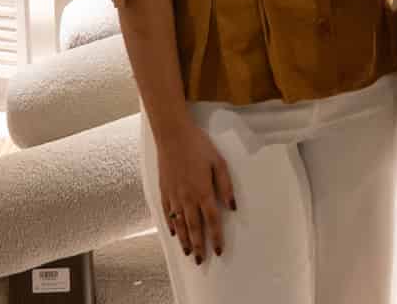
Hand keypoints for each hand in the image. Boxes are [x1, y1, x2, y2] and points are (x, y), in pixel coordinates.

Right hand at [152, 121, 234, 264]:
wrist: (173, 136)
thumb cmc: (199, 147)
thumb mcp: (219, 163)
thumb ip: (226, 186)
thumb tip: (232, 207)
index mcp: (203, 192)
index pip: (212, 221)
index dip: (216, 237)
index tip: (218, 250)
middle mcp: (187, 198)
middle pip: (194, 227)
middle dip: (198, 245)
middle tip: (201, 261)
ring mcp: (173, 195)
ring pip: (179, 224)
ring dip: (184, 240)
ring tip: (188, 253)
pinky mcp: (163, 190)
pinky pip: (167, 213)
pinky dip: (171, 225)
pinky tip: (173, 233)